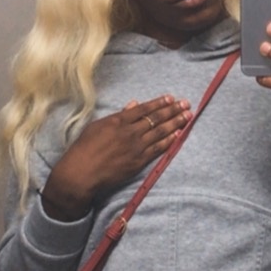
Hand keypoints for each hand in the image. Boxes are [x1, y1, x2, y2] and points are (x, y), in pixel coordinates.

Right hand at [40, 95, 191, 219]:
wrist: (81, 173)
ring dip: (176, 123)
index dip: (159, 103)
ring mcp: (136, 146)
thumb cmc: (84, 148)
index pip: (144, 109)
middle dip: (173, 110)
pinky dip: (170, 140)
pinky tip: (179, 134)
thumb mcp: (97, 126)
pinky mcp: (139, 161)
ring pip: (160, 131)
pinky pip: (158, 148)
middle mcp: (130, 131)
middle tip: (186, 104)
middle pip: (156, 118)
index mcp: (118, 120)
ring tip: (188, 116)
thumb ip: (118, 115)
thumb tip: (133, 104)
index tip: (171, 98)